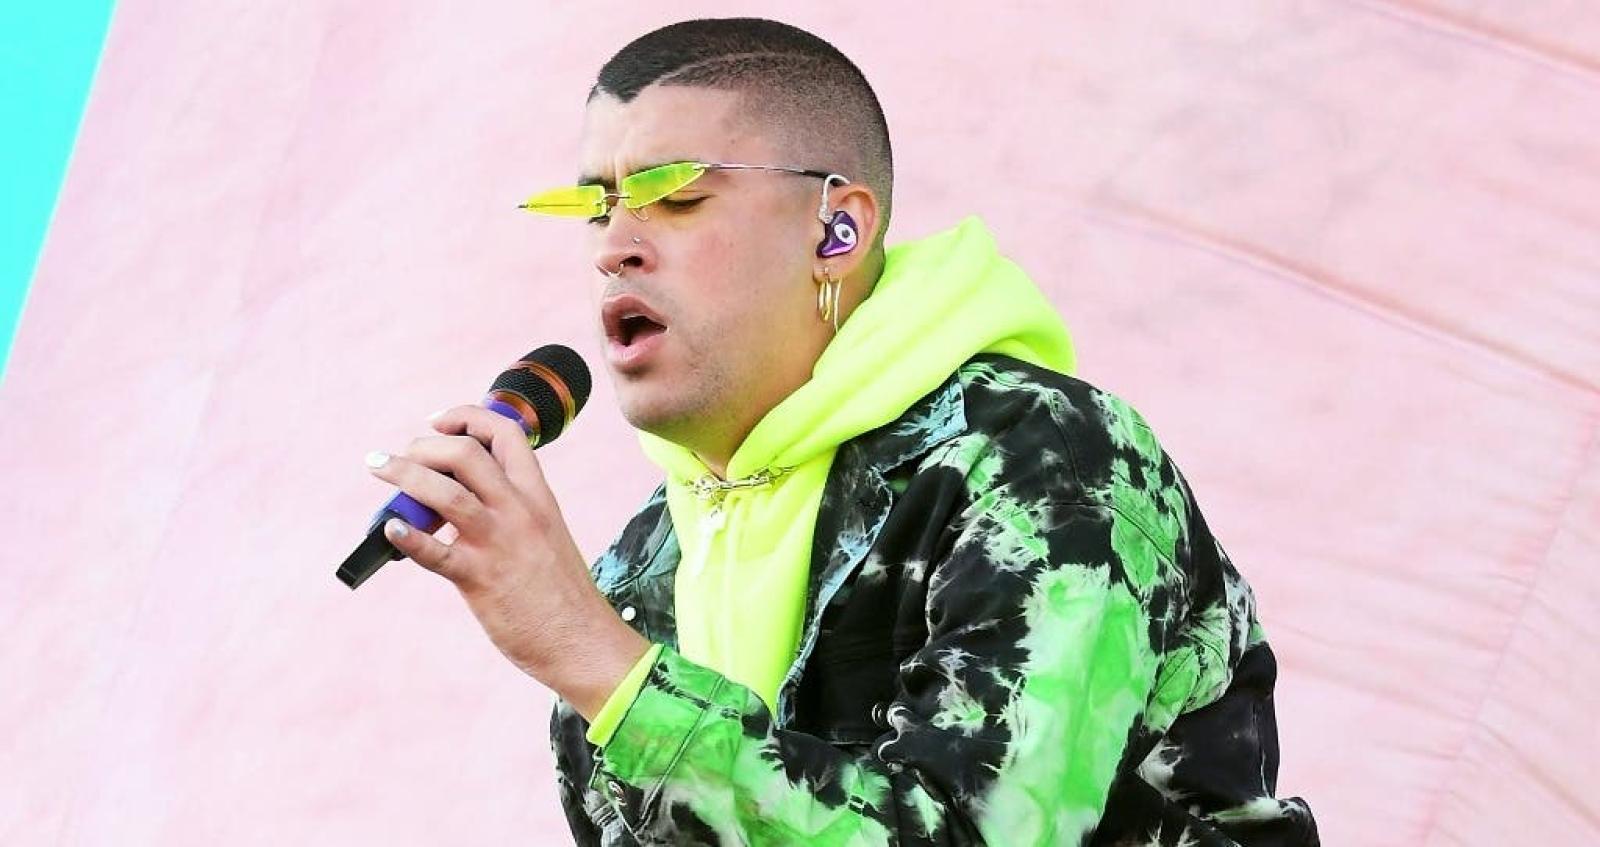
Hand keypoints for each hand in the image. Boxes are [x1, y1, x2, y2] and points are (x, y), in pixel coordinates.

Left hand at [365, 406, 649, 718]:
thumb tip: (460, 497)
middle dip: (424, 445)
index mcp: (538, 496)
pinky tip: (390, 529)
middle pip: (467, 453)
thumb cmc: (561, 593)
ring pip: (445, 493)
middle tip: (402, 456)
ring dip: (403, 476)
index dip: (466, 417)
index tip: (437, 421)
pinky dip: (407, 538)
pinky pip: (436, 553)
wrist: (582, 640)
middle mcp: (519, 511)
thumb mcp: (545, 534)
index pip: (506, 433)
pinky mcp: (480, 579)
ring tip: (378, 469)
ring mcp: (498, 543)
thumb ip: (511, 510)